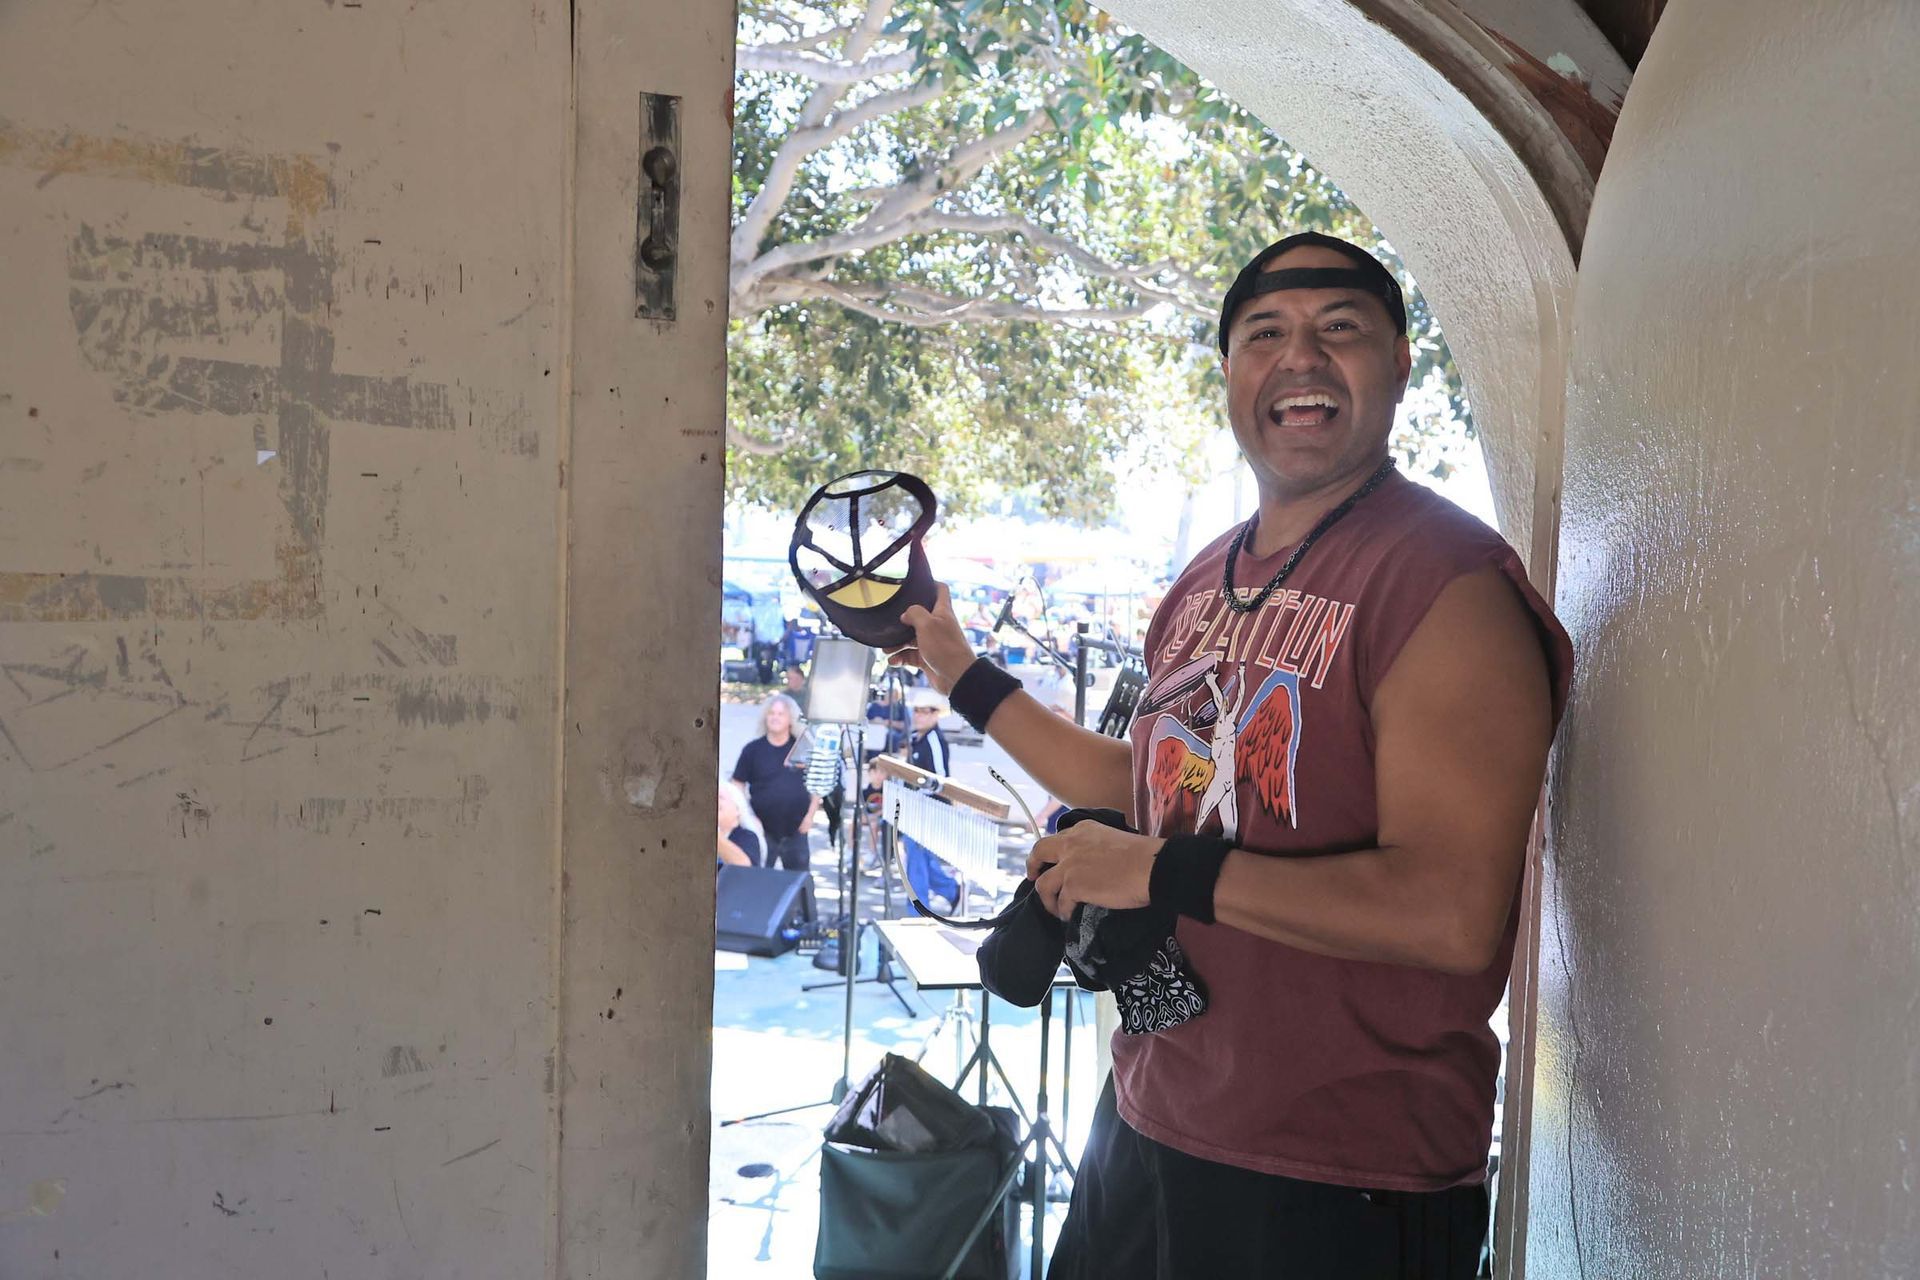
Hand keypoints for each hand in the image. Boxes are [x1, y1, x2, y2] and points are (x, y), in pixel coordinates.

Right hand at [888, 583, 976, 693]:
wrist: (956, 677)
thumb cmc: (945, 648)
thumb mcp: (927, 624)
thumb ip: (914, 613)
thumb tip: (905, 614)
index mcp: (942, 612)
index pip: (940, 590)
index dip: (930, 583)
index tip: (916, 582)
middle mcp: (938, 625)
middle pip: (919, 616)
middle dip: (903, 621)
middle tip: (890, 624)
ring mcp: (933, 642)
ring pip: (911, 638)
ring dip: (897, 643)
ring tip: (885, 649)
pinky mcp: (928, 658)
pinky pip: (911, 655)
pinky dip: (900, 658)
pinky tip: (893, 661)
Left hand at [1025, 822, 1157, 919]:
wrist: (1151, 867)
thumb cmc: (1143, 856)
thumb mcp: (1113, 840)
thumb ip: (1096, 847)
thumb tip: (1094, 865)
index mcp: (1083, 830)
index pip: (1059, 838)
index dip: (1053, 852)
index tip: (1053, 862)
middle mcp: (1070, 844)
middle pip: (1039, 852)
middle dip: (1032, 865)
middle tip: (1033, 877)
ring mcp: (1069, 866)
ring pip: (1043, 884)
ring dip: (1048, 899)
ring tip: (1056, 908)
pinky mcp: (1073, 886)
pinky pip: (1061, 903)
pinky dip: (1064, 911)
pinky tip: (1070, 916)